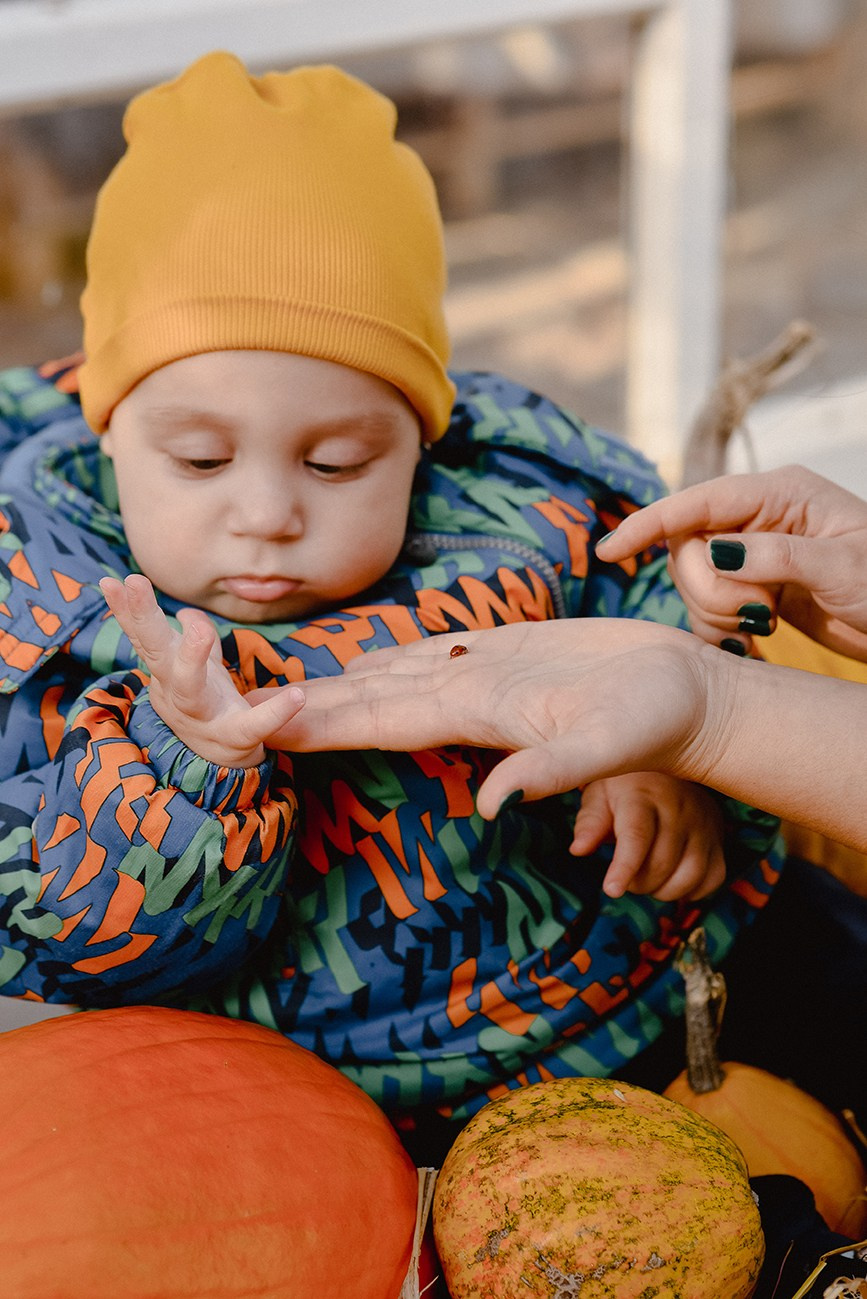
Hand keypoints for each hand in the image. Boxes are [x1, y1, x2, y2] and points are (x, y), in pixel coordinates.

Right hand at [100, 575, 304, 766]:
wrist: (221, 768)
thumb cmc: (208, 711)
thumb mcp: (200, 673)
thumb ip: (195, 643)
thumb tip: (186, 612)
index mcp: (169, 674)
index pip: (145, 637)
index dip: (128, 610)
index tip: (109, 580)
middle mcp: (177, 694)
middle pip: (155, 654)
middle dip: (143, 619)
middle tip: (133, 583)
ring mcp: (204, 718)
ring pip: (190, 688)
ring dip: (192, 658)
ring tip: (199, 630)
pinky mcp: (237, 739)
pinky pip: (255, 725)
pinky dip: (276, 713)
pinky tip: (296, 697)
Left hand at [261, 618, 723, 818]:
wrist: (692, 697)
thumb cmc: (660, 720)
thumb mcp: (611, 745)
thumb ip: (554, 771)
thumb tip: (498, 805)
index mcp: (479, 714)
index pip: (379, 719)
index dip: (320, 724)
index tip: (258, 727)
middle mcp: (469, 696)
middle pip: (371, 700)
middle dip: (308, 705)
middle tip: (240, 702)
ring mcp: (488, 675)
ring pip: (397, 674)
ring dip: (341, 680)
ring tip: (286, 683)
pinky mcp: (511, 652)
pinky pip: (438, 651)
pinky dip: (395, 654)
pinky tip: (368, 656)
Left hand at [572, 773, 724, 900]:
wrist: (669, 757)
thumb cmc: (625, 783)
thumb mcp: (599, 792)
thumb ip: (590, 822)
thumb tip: (579, 850)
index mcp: (644, 794)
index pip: (637, 836)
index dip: (624, 867)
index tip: (611, 890)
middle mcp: (679, 807)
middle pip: (661, 863)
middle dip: (637, 882)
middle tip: (625, 877)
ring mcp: (703, 823)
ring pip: (690, 875)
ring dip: (663, 891)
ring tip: (647, 879)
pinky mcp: (718, 837)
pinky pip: (713, 878)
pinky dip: (692, 890)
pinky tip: (673, 880)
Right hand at [596, 466, 866, 659]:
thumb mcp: (843, 567)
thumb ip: (777, 555)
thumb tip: (714, 551)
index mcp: (781, 494)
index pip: (699, 501)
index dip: (650, 524)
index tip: (610, 551)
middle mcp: (759, 518)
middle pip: (688, 547)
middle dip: (708, 589)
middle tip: (757, 614)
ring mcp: (753, 554)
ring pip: (692, 582)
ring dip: (716, 613)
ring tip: (763, 628)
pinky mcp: (751, 589)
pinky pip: (706, 609)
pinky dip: (718, 630)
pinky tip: (753, 642)